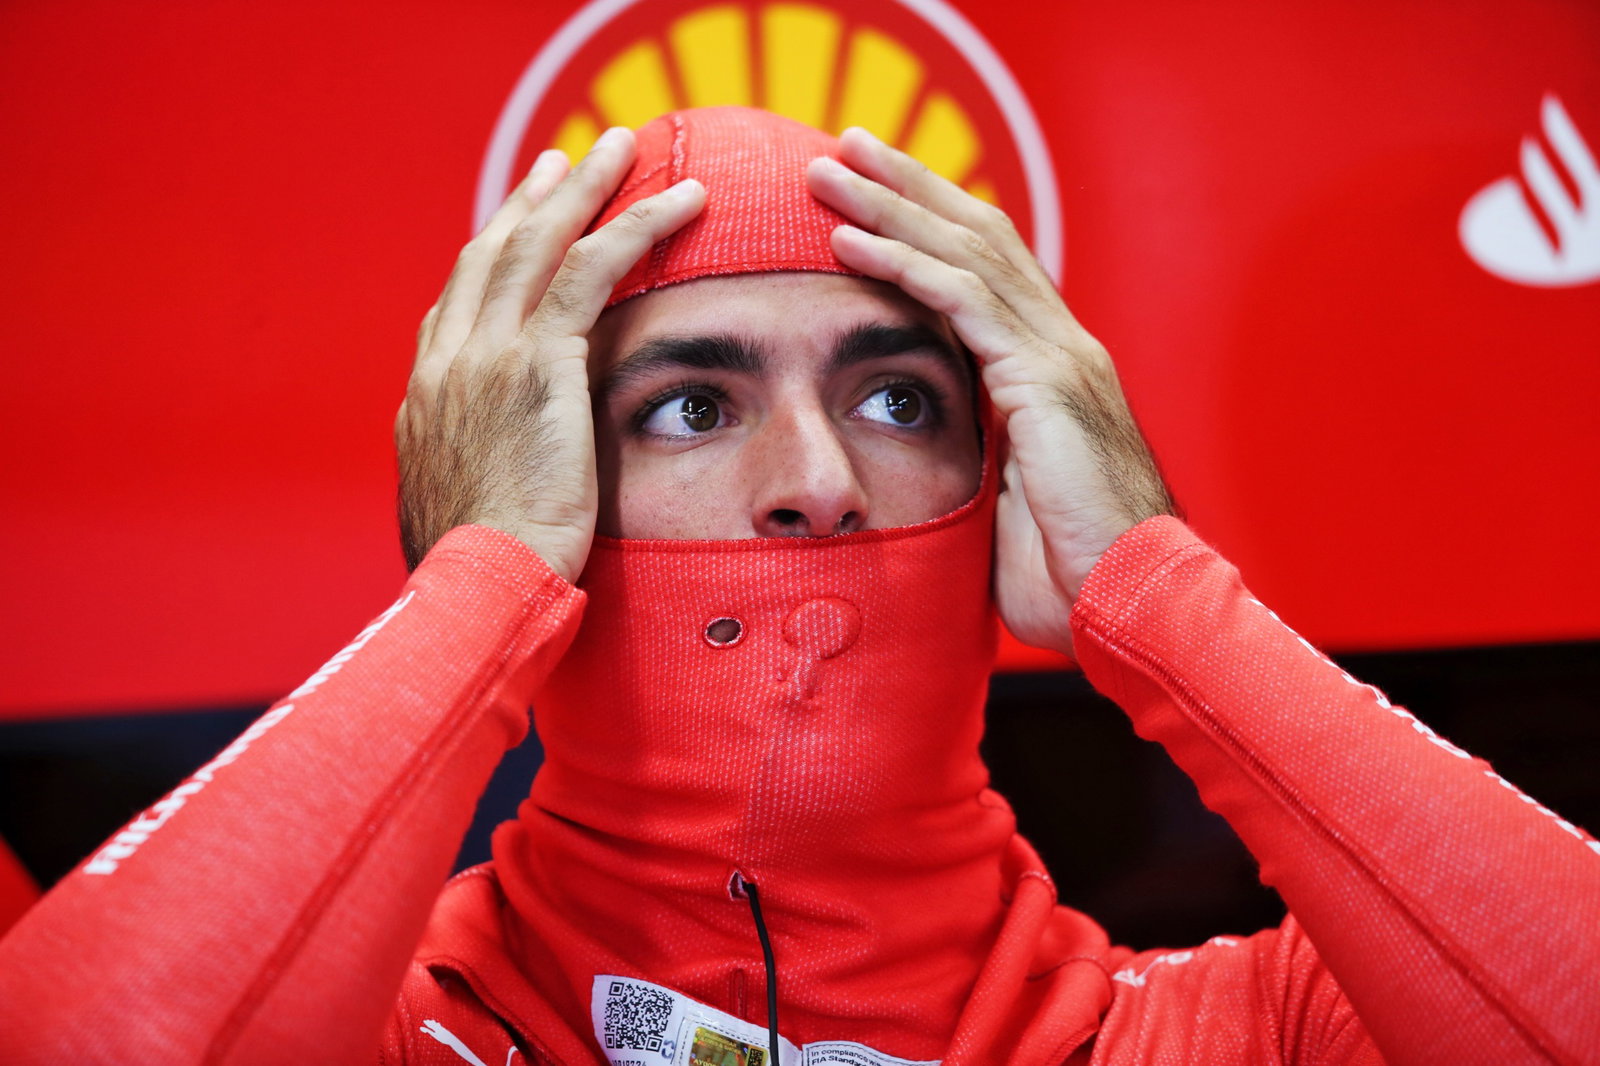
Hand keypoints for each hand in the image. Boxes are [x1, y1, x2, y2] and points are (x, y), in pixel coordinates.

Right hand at [397, 129, 705, 581]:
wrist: (478, 589)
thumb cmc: (477, 578)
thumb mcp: (457, 518)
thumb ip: (472, 479)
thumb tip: (484, 490)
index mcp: (426, 398)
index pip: (458, 305)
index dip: (490, 258)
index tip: (515, 227)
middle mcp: (448, 361)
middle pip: (491, 253)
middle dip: (530, 200)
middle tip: (565, 161)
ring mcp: (488, 353)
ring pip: (539, 242)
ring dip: (586, 187)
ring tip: (623, 146)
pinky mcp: (540, 362)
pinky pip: (593, 269)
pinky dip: (637, 225)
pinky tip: (680, 201)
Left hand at [806, 130, 1173, 655]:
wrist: (1130, 604)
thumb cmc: (1067, 573)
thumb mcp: (1006, 499)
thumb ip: (973, 455)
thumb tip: (918, 456)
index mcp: (1051, 368)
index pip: (985, 268)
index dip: (928, 222)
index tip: (868, 195)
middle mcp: (1061, 344)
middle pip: (976, 235)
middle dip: (906, 185)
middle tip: (844, 144)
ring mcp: (1059, 356)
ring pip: (965, 251)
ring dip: (890, 205)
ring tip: (827, 169)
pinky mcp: (1046, 381)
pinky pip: (964, 302)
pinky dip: (904, 264)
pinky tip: (851, 241)